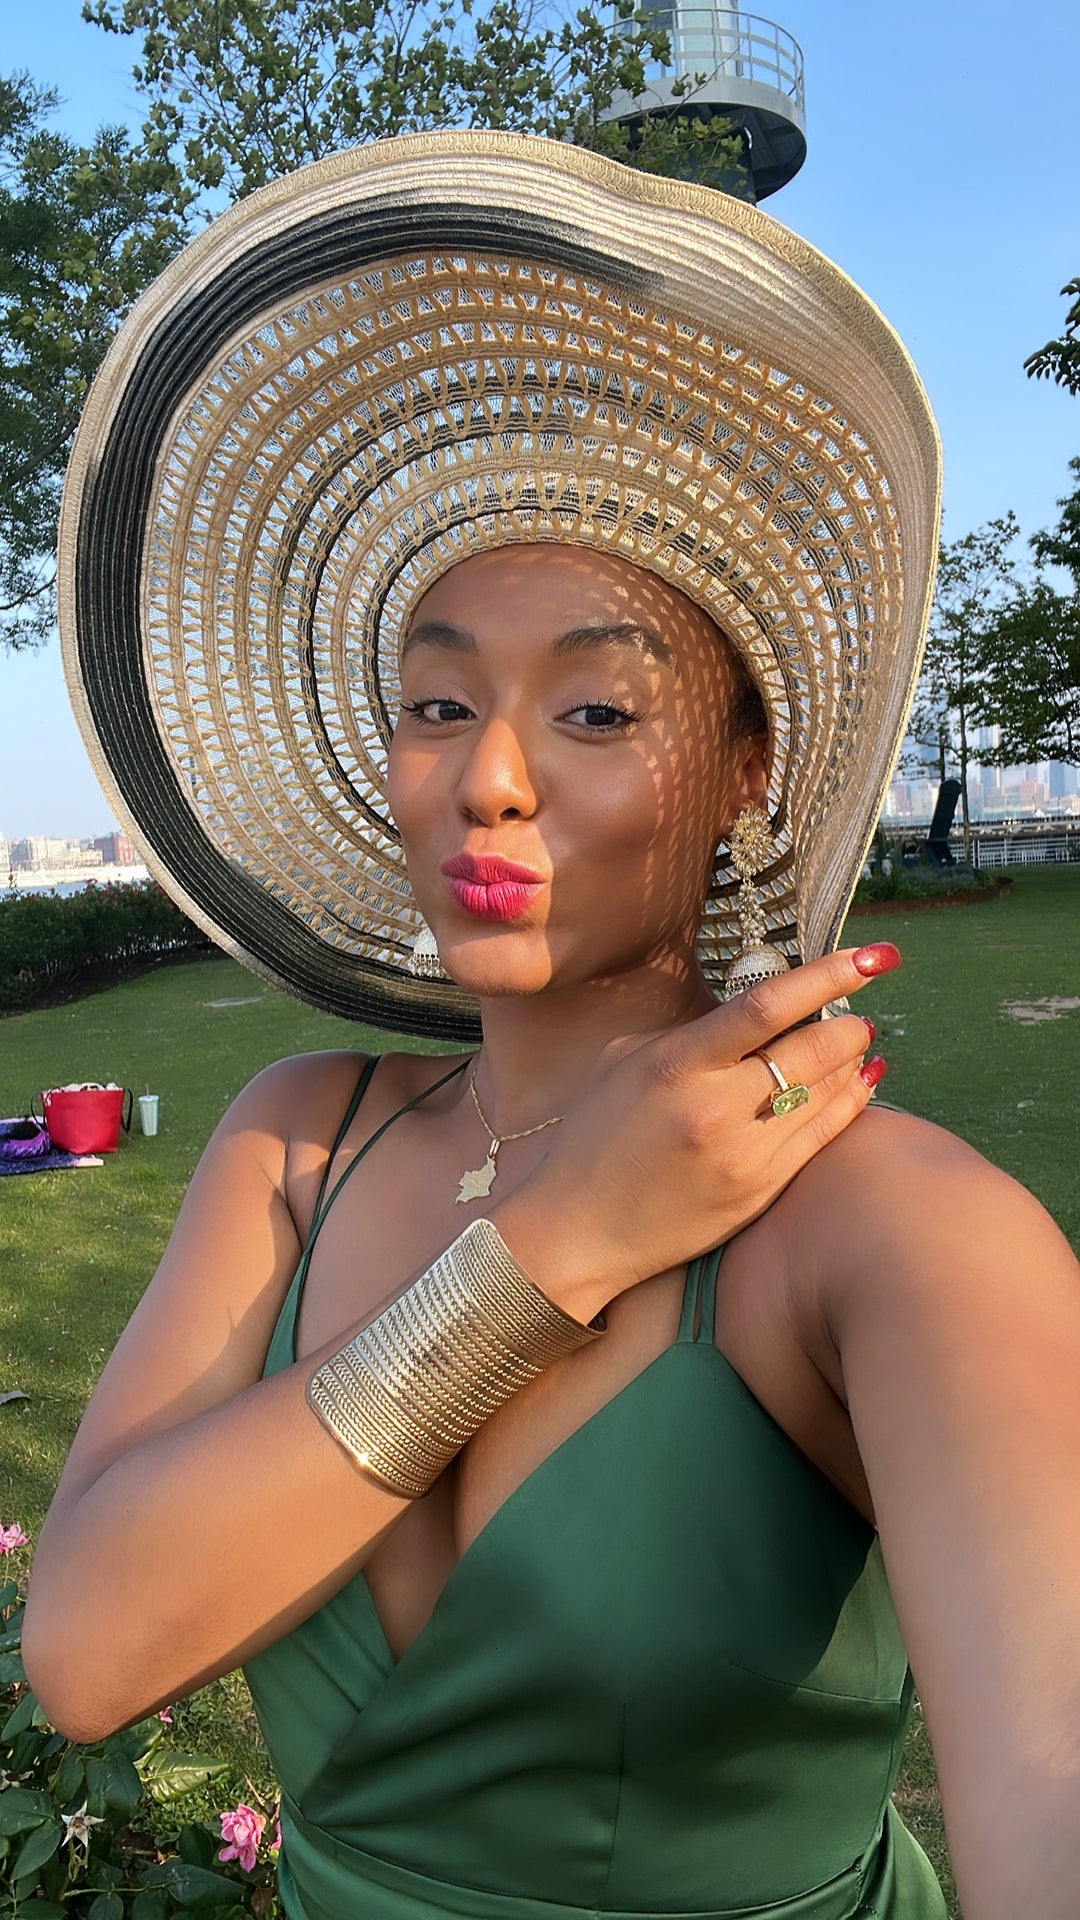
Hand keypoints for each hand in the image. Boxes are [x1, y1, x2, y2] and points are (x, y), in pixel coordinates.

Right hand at [491, 943, 896, 1316]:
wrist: (579, 1229)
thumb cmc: (595, 1137)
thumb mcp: (624, 1063)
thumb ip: (689, 1033)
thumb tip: (753, 1010)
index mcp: (675, 1065)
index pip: (766, 1006)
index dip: (827, 975)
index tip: (870, 956)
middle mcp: (713, 1108)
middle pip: (810, 1051)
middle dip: (849, 1020)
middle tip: (862, 1003)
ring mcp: (742, 1155)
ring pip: (825, 1093)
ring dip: (853, 1058)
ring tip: (860, 1038)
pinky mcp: (759, 1191)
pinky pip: (823, 1136)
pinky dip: (851, 1102)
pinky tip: (862, 1080)